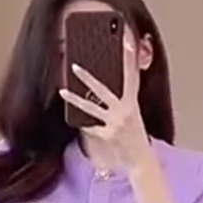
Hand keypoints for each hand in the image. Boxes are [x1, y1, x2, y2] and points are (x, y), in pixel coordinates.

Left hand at [59, 38, 152, 172]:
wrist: (141, 161)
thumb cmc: (135, 135)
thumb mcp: (134, 114)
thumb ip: (126, 97)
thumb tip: (114, 84)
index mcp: (133, 103)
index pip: (132, 76)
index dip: (129, 59)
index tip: (125, 41)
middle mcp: (126, 111)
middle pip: (104, 90)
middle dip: (88, 77)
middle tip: (74, 65)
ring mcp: (116, 124)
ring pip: (92, 108)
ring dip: (75, 99)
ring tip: (62, 90)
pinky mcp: (109, 136)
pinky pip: (91, 126)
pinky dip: (84, 123)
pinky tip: (75, 119)